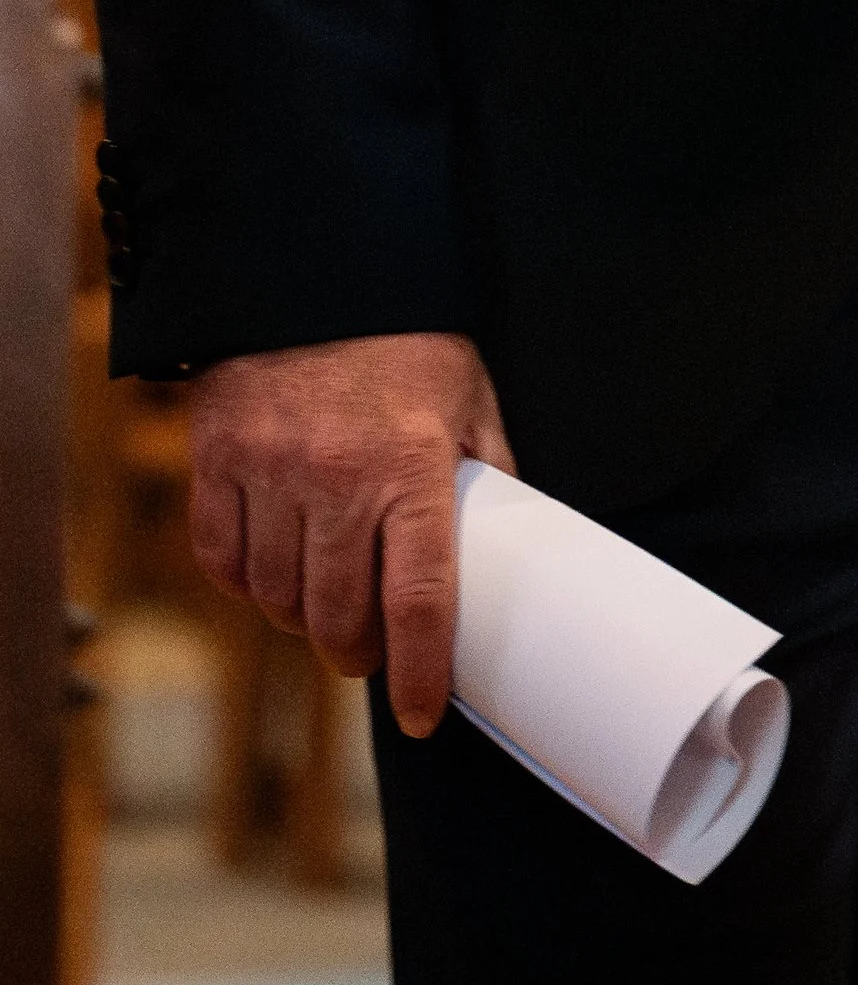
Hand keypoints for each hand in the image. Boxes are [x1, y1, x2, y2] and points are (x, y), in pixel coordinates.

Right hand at [188, 331, 515, 738]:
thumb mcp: (467, 392)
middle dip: (357, 655)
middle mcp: (337, 476)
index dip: (421, 672)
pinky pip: (221, 559)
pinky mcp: (217, 460)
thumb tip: (514, 542)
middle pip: (340, 617)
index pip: (419, 601)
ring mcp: (270, 470)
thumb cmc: (403, 337)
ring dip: (301, 622)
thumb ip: (486, 468)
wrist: (312, 270)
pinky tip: (272, 573)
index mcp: (412, 464)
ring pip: (276, 598)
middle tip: (369, 655)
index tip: (424, 714)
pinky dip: (244, 582)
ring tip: (324, 611)